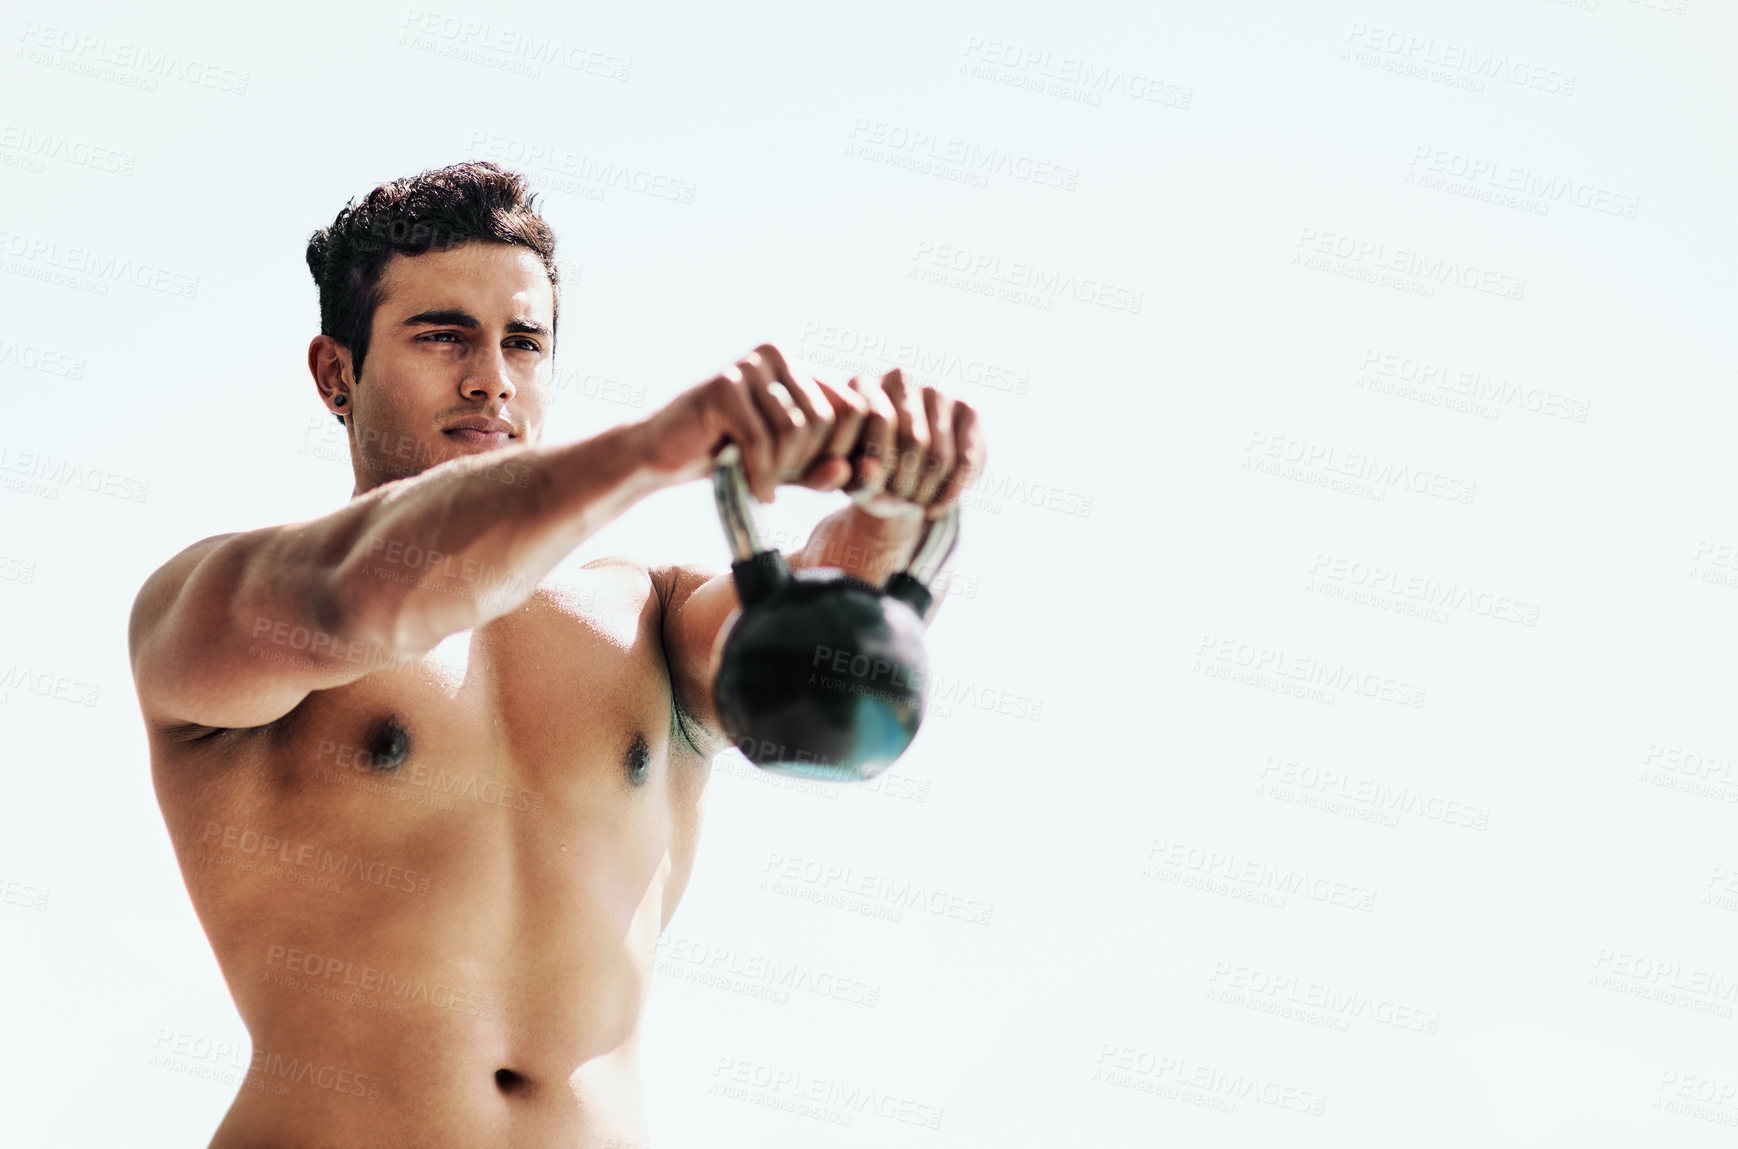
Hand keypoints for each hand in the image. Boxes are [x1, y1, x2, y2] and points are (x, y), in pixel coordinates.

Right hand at [638, 343, 867, 501]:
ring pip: (794, 429)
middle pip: (824, 420)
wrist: (664, 455)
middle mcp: (777, 356)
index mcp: (799, 367)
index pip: (852, 406)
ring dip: (782, 470)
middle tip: (783, 484)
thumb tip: (849, 471)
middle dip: (809, 462)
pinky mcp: (723, 386)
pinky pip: (760, 440)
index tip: (824, 480)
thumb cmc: (732, 460)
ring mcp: (749, 366)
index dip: (846, 450)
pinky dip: (761, 475)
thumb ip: (822, 470)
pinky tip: (757, 494)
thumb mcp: (788, 469)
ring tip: (765, 487)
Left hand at [842, 368, 986, 520]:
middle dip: (906, 483)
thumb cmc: (871, 473)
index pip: (880, 421)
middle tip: (899, 500)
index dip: (880, 467)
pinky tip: (937, 505)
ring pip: (941, 455)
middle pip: (914, 440)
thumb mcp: (856, 482)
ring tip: (914, 502)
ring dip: (928, 491)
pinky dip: (952, 492)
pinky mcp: (968, 408)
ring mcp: (938, 389)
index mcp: (862, 384)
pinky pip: (965, 461)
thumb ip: (857, 479)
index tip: (874, 491)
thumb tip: (870, 469)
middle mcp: (901, 377)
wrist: (904, 474)